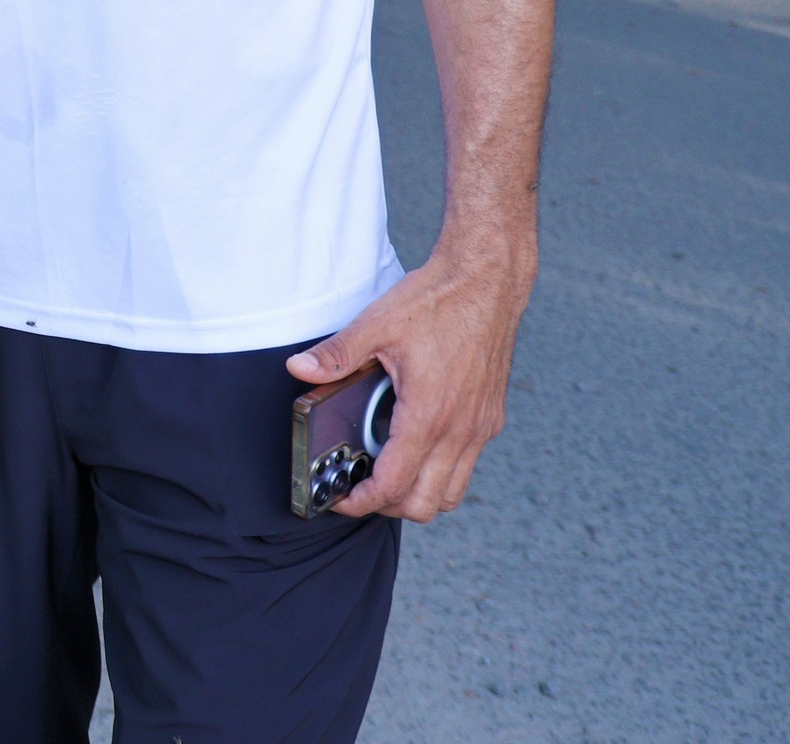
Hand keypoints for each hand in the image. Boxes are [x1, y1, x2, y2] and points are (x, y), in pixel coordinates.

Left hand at [286, 237, 534, 521]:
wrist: (487, 282)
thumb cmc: (437, 301)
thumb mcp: (377, 324)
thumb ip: (336, 354)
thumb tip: (299, 369)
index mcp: (428, 414)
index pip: (395, 484)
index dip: (362, 502)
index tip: (340, 499)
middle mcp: (460, 429)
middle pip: (427, 504)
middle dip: (389, 506)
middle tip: (359, 489)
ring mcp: (480, 427)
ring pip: (452, 491)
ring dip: (419, 493)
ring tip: (386, 473)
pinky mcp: (490, 418)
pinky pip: (466, 465)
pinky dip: (439, 471)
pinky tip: (414, 445)